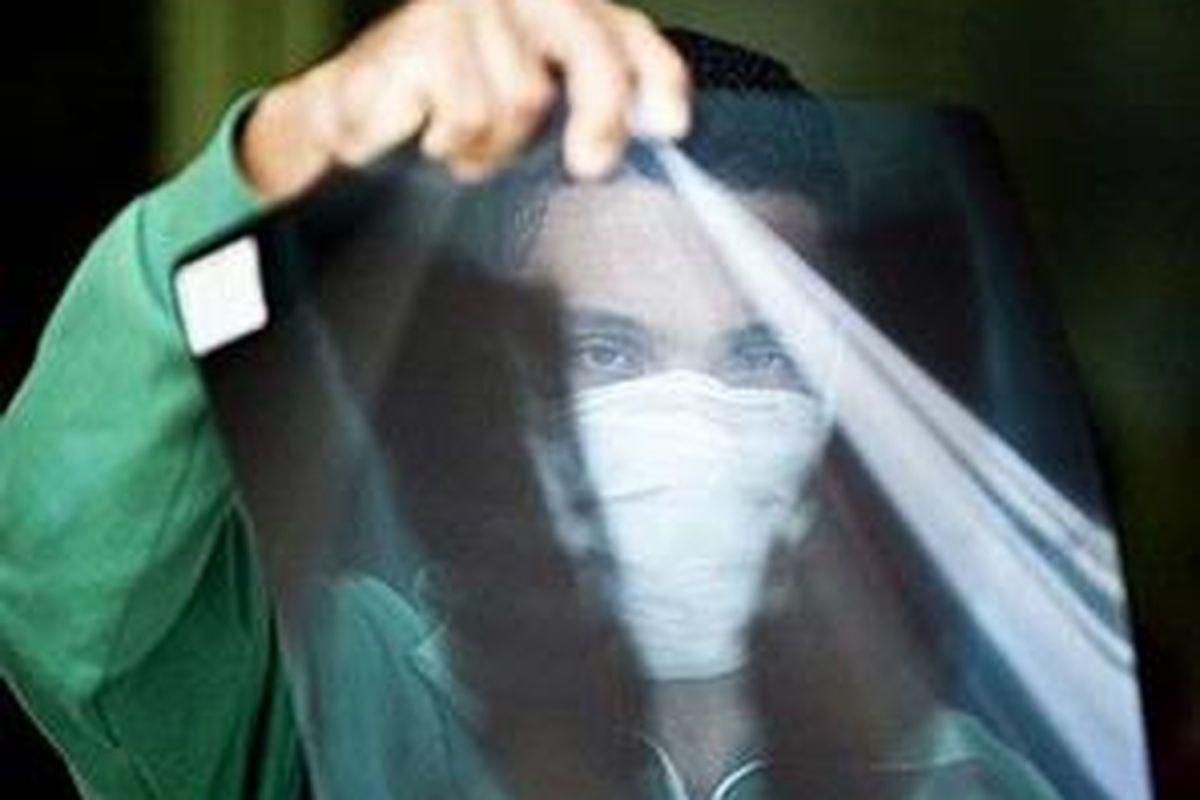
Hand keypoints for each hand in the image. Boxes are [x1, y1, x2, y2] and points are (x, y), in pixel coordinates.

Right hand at [240, 0, 691, 201]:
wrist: (360, 118)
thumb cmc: (453, 116)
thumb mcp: (532, 114)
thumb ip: (589, 109)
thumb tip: (657, 131)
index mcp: (558, 7)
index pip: (626, 32)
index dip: (658, 76)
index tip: (672, 127)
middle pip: (591, 47)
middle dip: (601, 113)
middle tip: (591, 165)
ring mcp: (472, 6)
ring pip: (525, 97)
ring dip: (496, 146)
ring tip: (462, 145)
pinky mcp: (429, 32)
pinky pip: (472, 113)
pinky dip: (456, 145)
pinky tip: (431, 136)